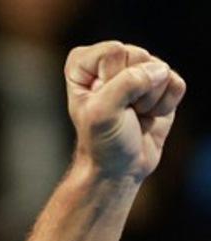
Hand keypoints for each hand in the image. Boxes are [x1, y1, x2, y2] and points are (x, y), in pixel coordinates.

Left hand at [65, 41, 185, 181]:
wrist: (119, 167)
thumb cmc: (102, 142)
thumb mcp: (102, 114)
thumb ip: (126, 84)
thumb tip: (159, 70)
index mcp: (84, 63)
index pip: (114, 51)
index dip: (114, 80)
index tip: (103, 103)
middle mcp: (110, 62)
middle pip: (141, 57)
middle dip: (136, 91)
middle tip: (122, 113)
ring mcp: (137, 71)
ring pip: (161, 70)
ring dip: (150, 101)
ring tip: (133, 116)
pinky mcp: (160, 85)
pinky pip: (177, 83)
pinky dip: (165, 106)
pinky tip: (148, 117)